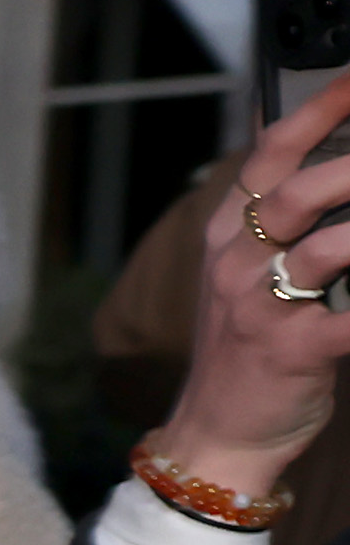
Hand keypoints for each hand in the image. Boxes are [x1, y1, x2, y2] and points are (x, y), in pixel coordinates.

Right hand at [164, 64, 349, 502]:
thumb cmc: (247, 351)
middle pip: (297, 191)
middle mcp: (236, 264)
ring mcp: (260, 308)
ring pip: (327, 248)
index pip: (268, 153)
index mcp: (228, 237)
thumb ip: (278, 219)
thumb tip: (321, 161)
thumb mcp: (246, 275)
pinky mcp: (293, 352)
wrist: (218, 436)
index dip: (319, 109)